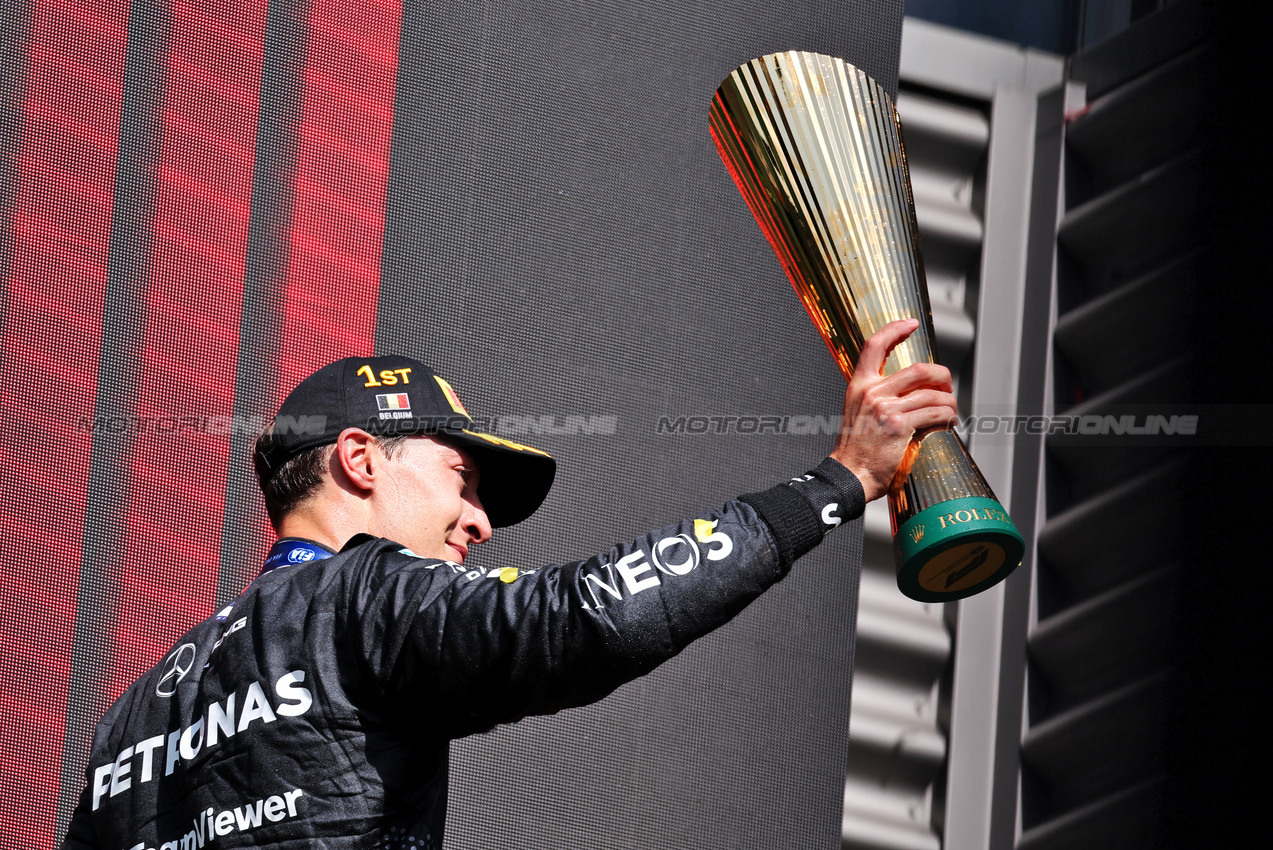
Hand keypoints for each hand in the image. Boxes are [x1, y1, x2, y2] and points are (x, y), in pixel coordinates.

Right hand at [830, 318, 957, 502]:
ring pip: (932, 393)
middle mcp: (872, 392)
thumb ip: (878, 395)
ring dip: (949, 402)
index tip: (911, 323)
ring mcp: (886, 408)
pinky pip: (935, 413)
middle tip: (947, 385)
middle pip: (918, 369)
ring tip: (950, 410)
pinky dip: (947, 417)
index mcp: (859, 385)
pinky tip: (947, 423)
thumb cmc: (855, 449)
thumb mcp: (857, 411)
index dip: (894, 329)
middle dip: (942, 376)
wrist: (850, 474)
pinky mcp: (900, 425)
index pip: (874, 345)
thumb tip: (911, 388)